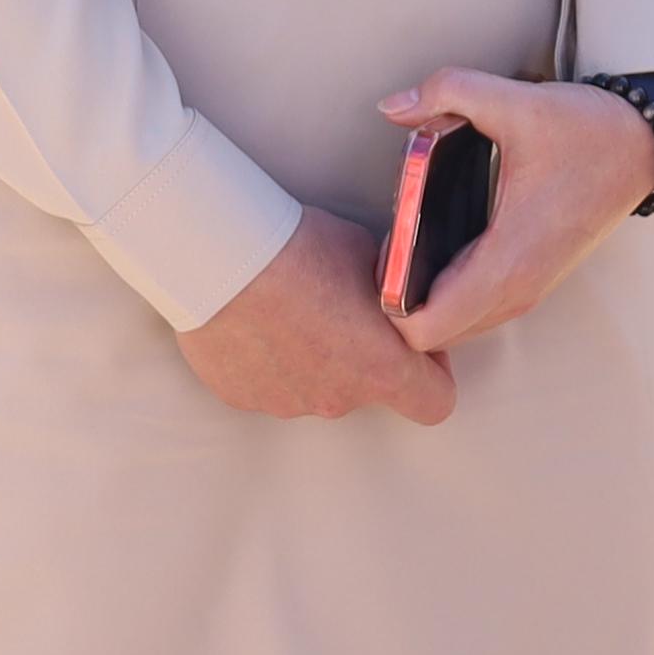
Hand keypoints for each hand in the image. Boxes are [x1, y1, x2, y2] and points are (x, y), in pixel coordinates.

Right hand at [177, 209, 454, 426]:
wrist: (219, 259)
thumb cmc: (299, 251)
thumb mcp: (369, 255)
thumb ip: (390, 290)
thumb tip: (390, 294)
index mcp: (379, 369)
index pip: (434, 403)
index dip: (431, 372)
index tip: (410, 340)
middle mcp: (336, 399)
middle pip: (367, 388)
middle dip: (362, 354)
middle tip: (340, 306)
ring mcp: (285, 403)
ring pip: (316, 385)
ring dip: (314, 357)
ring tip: (290, 306)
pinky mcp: (242, 396)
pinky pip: (270, 382)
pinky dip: (270, 359)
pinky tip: (257, 318)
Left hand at [375, 73, 653, 356]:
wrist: (643, 147)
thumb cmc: (588, 132)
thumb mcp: (517, 101)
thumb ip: (449, 91)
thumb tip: (392, 107)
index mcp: (507, 261)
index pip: (424, 329)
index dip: (387, 301)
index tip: (382, 252)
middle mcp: (516, 290)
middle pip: (431, 334)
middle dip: (397, 297)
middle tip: (389, 239)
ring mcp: (525, 290)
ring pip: (453, 324)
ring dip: (421, 294)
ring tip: (408, 236)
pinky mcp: (530, 280)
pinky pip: (472, 307)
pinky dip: (444, 288)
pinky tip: (435, 239)